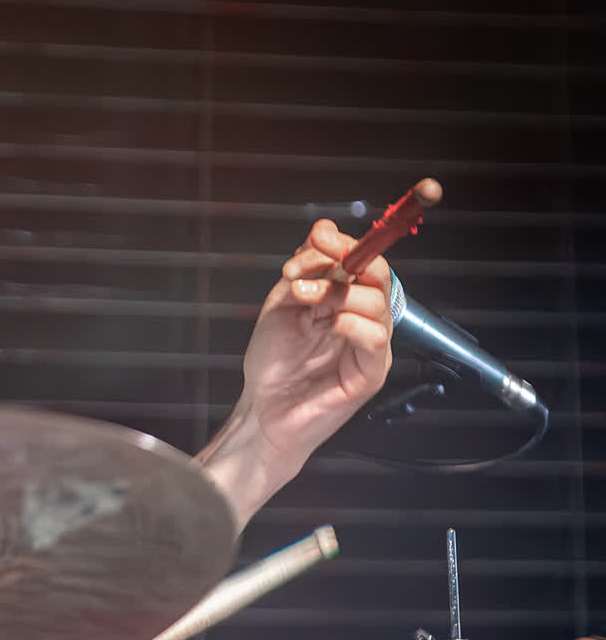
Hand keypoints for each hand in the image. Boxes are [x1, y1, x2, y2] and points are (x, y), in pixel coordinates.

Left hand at [196, 220, 393, 528]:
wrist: (261, 409)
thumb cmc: (273, 362)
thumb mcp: (282, 304)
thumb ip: (304, 269)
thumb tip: (323, 230)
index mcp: (347, 301)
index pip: (364, 260)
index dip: (346, 243)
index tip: (318, 237)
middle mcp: (364, 320)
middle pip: (379, 275)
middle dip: (344, 261)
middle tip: (300, 269)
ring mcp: (370, 347)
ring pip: (378, 303)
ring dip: (338, 291)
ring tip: (303, 298)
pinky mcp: (370, 374)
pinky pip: (375, 338)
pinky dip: (352, 323)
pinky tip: (328, 324)